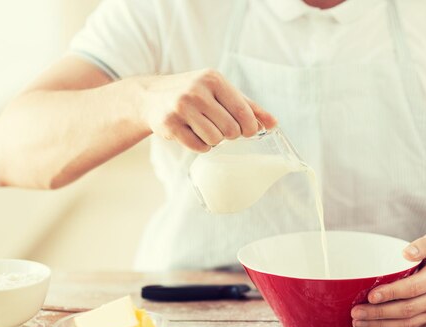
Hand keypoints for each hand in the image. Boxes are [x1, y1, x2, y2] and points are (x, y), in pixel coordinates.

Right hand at [139, 69, 276, 151]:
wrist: (152, 97)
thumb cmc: (195, 95)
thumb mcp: (221, 92)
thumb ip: (248, 107)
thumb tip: (274, 123)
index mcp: (213, 79)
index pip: (243, 112)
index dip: (250, 128)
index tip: (247, 131)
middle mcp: (196, 90)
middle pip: (230, 130)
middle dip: (230, 135)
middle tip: (222, 129)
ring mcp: (181, 107)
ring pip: (214, 139)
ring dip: (215, 141)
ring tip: (206, 130)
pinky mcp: (169, 124)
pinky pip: (198, 147)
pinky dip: (201, 146)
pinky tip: (194, 135)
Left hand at [351, 233, 425, 326]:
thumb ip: (423, 244)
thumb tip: (406, 253)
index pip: (413, 288)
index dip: (392, 293)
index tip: (372, 295)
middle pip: (406, 309)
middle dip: (379, 313)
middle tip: (356, 311)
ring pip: (405, 324)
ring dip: (379, 325)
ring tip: (357, 322)